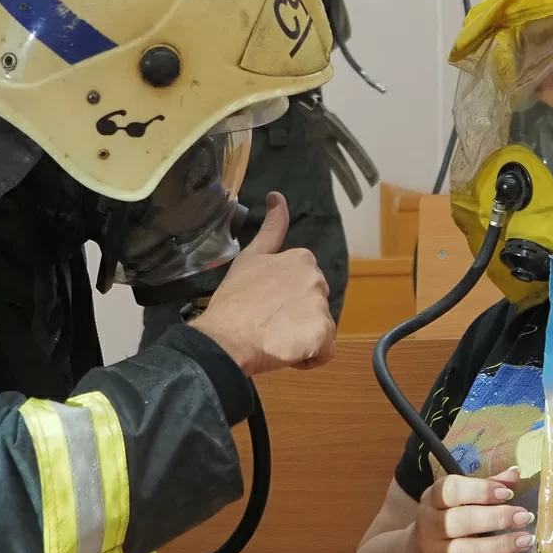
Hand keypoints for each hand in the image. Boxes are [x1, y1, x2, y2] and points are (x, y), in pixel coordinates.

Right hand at [190, 194, 334, 378]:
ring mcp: (321, 307)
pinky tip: (286, 354)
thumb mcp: (250, 258)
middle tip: (268, 323)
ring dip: (301, 338)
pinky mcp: (323, 335)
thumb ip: (271, 229)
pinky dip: (309, 357)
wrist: (227, 337)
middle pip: (314, 306)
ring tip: (274, 340)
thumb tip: (279, 195)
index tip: (264, 306)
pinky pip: (325, 352)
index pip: (303, 287)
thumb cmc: (235, 299)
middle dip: (296, 317)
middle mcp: (317, 279)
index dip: (284, 300)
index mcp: (303, 259)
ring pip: (319, 329)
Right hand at [409, 466, 533, 552]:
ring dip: (501, 546)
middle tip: (525, 517)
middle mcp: (429, 527)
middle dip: (497, 518)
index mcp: (432, 500)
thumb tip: (515, 473)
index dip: (479, 490)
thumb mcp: (459, 500)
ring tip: (525, 540)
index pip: (450, 490)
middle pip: (460, 521)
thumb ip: (487, 486)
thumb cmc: (447, 521)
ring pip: (468, 552)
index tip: (508, 493)